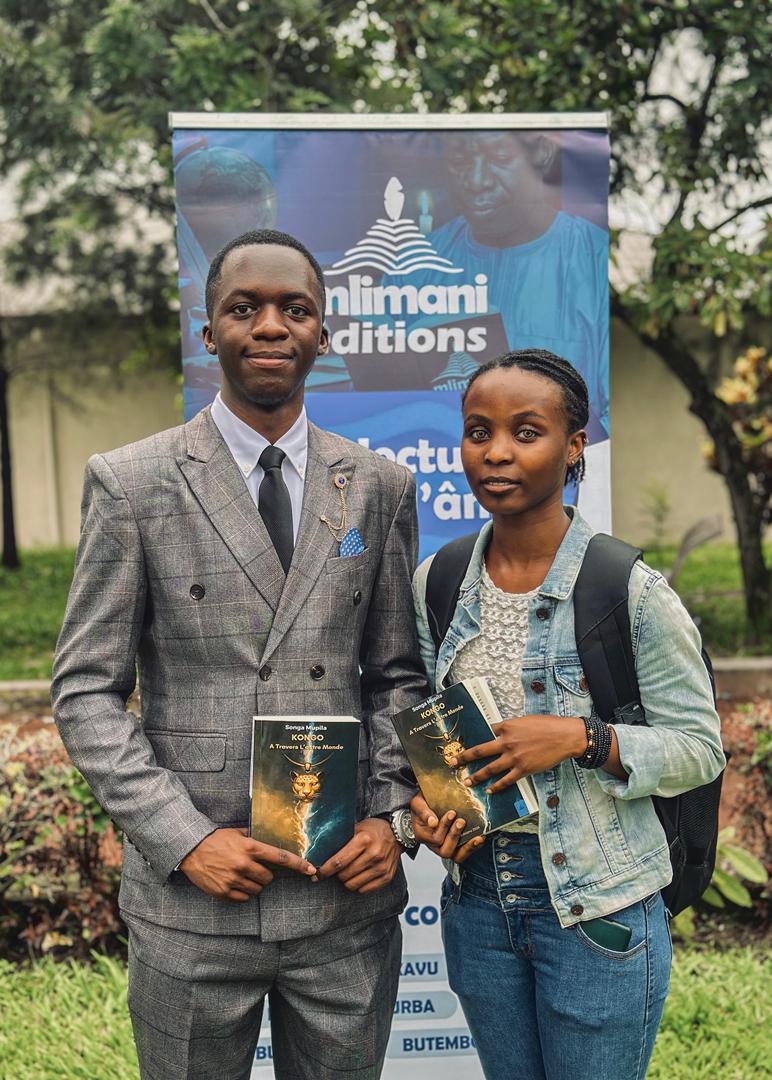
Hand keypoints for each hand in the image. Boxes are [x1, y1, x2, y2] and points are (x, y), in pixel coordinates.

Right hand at [179, 828, 315, 901]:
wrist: (190, 849)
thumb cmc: (215, 839)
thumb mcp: (237, 833)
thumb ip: (254, 837)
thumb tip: (270, 836)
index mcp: (250, 848)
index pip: (280, 857)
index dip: (298, 864)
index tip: (311, 869)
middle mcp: (244, 864)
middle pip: (269, 878)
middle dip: (265, 875)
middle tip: (254, 869)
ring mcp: (233, 879)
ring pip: (257, 889)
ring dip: (253, 884)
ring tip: (241, 875)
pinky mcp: (224, 892)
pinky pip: (244, 898)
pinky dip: (242, 893)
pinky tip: (234, 883)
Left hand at [317, 818, 400, 893]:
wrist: (397, 833)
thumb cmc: (374, 830)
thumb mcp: (357, 828)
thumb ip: (341, 840)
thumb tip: (320, 853)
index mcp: (364, 840)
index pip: (339, 861)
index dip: (325, 870)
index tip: (316, 874)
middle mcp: (374, 854)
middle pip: (344, 875)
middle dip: (336, 874)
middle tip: (335, 869)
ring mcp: (382, 867)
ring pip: (353, 885)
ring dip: (346, 881)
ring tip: (347, 872)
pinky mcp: (387, 877)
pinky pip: (364, 890)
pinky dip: (357, 885)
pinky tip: (357, 876)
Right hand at [409, 793, 484, 863]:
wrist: (425, 803)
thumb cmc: (421, 803)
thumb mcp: (418, 804)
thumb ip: (424, 812)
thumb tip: (433, 823)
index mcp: (423, 836)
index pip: (435, 838)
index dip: (445, 827)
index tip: (452, 813)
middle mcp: (433, 845)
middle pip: (445, 851)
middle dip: (455, 836)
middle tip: (461, 821)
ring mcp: (444, 846)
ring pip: (456, 857)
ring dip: (468, 847)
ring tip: (478, 837)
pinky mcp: (455, 846)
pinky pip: (464, 853)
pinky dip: (473, 847)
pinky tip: (480, 838)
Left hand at [452, 715, 586, 793]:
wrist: (564, 736)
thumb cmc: (547, 725)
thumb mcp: (525, 720)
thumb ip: (510, 726)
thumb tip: (499, 731)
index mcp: (506, 727)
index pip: (486, 731)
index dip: (476, 736)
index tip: (465, 742)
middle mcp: (506, 742)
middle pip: (480, 751)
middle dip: (464, 758)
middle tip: (452, 763)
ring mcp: (514, 757)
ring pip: (489, 769)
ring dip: (476, 776)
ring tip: (467, 782)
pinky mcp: (523, 769)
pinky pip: (506, 780)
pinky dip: (497, 787)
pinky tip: (490, 791)